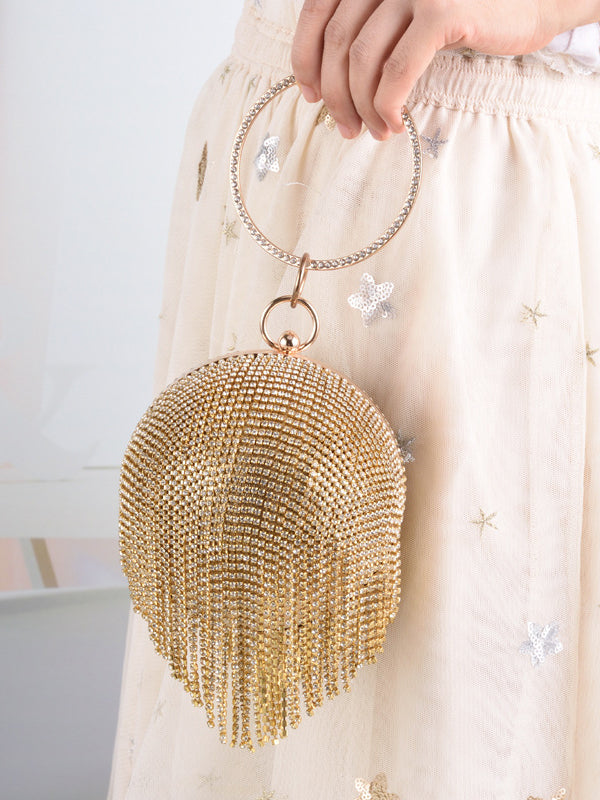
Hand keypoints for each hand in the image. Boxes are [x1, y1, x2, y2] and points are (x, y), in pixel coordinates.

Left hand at [291, 0, 599, 139]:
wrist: (535, 0)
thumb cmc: (470, 13)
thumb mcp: (409, 12)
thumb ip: (373, 27)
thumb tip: (330, 77)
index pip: (317, 11)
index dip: (305, 58)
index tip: (310, 95)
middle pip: (337, 41)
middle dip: (335, 94)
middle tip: (344, 127)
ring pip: (362, 59)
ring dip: (360, 106)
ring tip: (373, 131)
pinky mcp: (441, 12)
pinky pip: (396, 71)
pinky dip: (386, 104)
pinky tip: (392, 123)